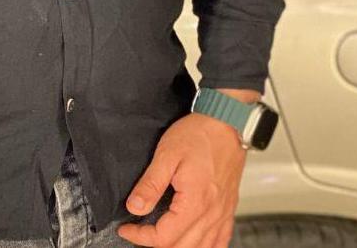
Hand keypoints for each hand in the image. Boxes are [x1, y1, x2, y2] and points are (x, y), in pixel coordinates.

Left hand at [118, 113, 245, 247]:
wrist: (226, 122)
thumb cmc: (199, 134)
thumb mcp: (167, 154)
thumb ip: (150, 184)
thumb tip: (135, 207)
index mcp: (195, 202)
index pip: (164, 238)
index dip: (140, 237)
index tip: (127, 228)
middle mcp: (211, 213)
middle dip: (155, 244)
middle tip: (140, 231)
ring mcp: (223, 213)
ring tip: (162, 237)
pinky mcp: (229, 209)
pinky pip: (221, 242)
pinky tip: (196, 243)